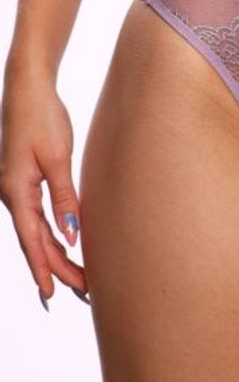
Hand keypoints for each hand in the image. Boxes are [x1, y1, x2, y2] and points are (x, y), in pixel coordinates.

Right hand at [0, 66, 88, 310]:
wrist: (28, 88)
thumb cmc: (42, 117)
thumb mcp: (58, 157)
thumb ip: (64, 197)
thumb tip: (71, 234)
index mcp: (16, 190)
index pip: (32, 240)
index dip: (44, 268)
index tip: (54, 293)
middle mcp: (11, 194)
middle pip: (35, 241)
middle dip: (57, 267)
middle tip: (84, 290)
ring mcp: (16, 188)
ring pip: (36, 231)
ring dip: (56, 254)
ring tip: (79, 277)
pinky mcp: (25, 180)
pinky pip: (37, 216)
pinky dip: (51, 234)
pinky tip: (66, 246)